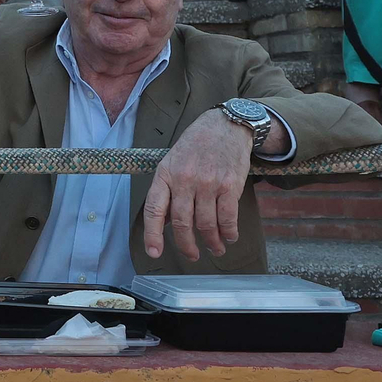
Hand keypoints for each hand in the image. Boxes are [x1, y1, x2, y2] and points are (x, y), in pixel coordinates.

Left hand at [142, 108, 253, 260]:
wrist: (225, 126)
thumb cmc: (196, 145)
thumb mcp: (172, 161)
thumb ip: (168, 189)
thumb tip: (166, 221)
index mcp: (165, 174)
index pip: (154, 209)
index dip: (152, 234)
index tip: (154, 252)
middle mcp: (184, 180)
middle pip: (182, 223)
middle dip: (187, 245)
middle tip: (192, 255)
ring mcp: (207, 183)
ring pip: (206, 224)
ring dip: (212, 242)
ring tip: (215, 249)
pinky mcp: (229, 186)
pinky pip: (227, 218)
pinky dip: (229, 232)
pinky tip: (229, 236)